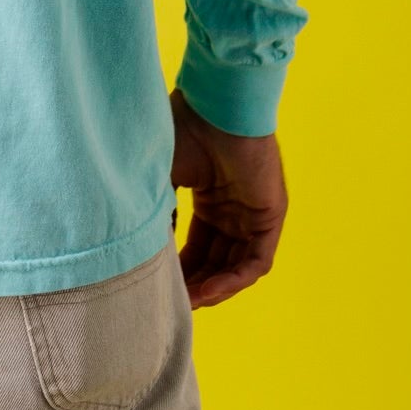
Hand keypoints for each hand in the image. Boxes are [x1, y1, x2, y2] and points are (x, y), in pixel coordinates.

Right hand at [169, 87, 287, 307]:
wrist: (215, 107)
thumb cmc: (184, 131)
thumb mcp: (161, 177)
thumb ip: (158, 213)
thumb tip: (140, 249)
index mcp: (210, 194)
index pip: (196, 243)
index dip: (179, 266)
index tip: (158, 284)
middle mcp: (233, 208)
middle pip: (215, 259)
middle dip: (194, 283)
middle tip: (173, 302)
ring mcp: (253, 213)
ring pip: (235, 265)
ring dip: (213, 287)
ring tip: (188, 303)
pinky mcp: (270, 217)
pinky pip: (255, 261)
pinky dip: (233, 279)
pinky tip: (209, 291)